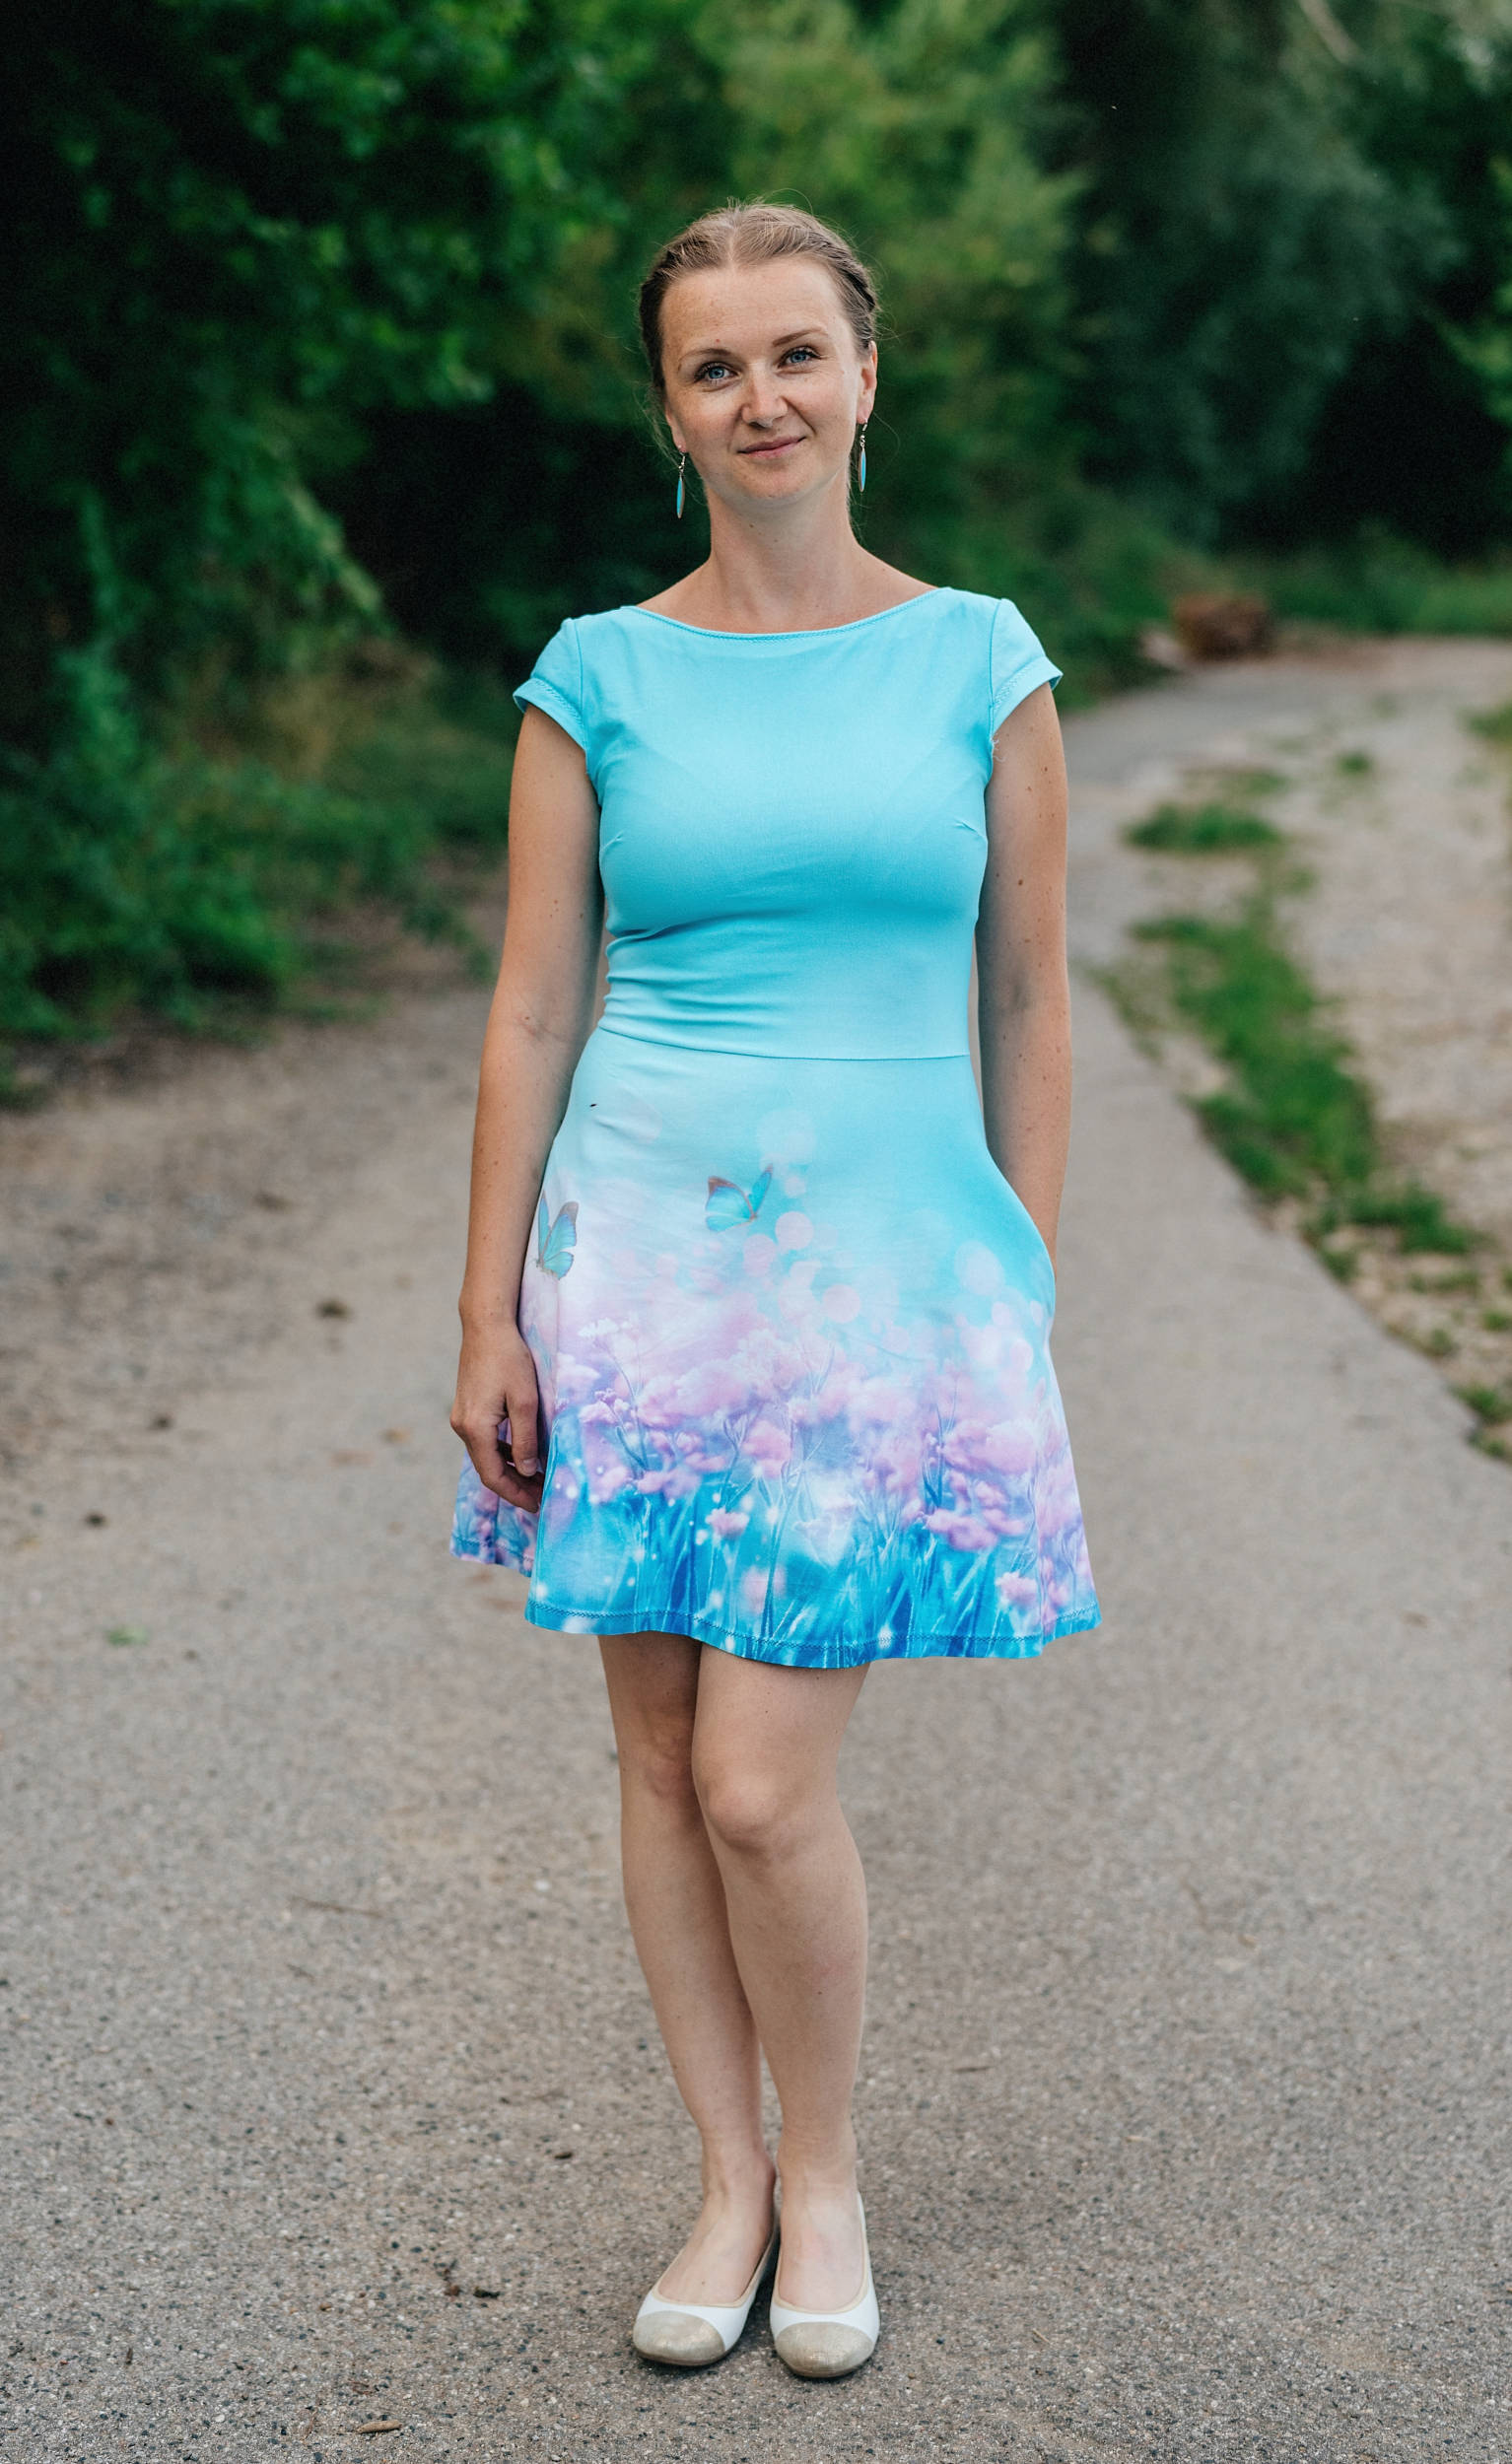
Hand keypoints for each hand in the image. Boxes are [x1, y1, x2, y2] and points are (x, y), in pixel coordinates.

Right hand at [451, 1319, 545, 1511]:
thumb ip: (526, 1439)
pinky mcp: (467, 1409)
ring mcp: (462, 1418)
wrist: (486, 1327)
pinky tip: (523, 1456)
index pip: (493, 1476)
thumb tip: (530, 1470)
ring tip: (538, 1480)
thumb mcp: (525, 1400)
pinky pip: (484, 1441)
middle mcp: (463, 1427)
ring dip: (511, 1470)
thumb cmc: (509, 1358)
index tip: (537, 1505)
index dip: (516, 1494)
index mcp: (475, 1428)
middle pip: (488, 1469)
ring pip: (486, 1456)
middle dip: (515, 1486)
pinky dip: (504, 1453)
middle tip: (542, 1497)